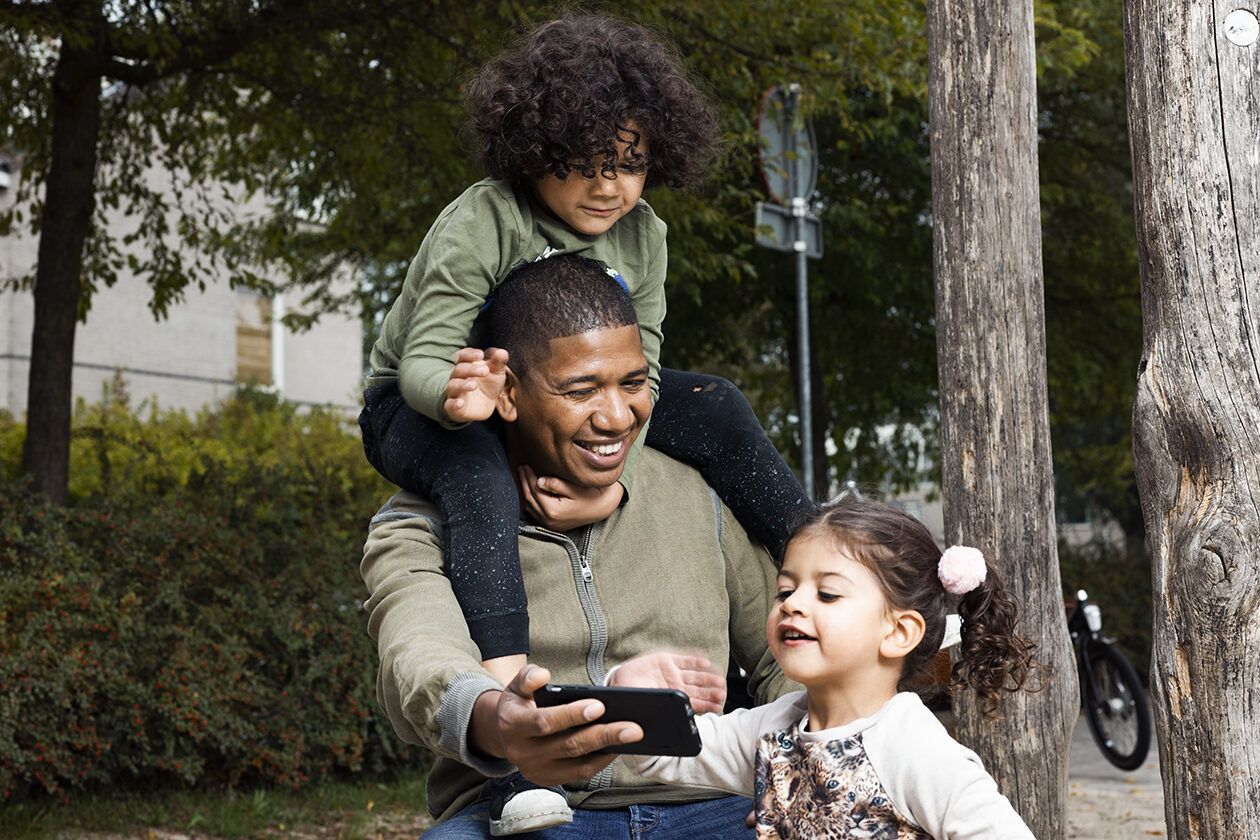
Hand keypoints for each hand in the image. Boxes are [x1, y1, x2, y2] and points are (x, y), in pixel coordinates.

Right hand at [443, 347, 507, 422]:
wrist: (485, 406)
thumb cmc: (488, 385)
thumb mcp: (496, 373)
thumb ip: (499, 362)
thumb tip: (502, 352)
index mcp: (466, 365)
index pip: (463, 356)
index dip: (470, 354)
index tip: (481, 355)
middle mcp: (457, 377)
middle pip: (459, 369)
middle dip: (471, 369)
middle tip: (485, 371)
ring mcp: (454, 392)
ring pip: (453, 385)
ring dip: (463, 385)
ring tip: (474, 385)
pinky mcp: (453, 407)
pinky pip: (450, 405)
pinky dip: (454, 404)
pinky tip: (460, 403)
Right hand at [470, 665, 642, 786]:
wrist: (504, 732)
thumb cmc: (519, 703)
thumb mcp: (516, 684)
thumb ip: (528, 676)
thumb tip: (543, 676)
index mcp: (512, 725)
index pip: (544, 722)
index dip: (572, 715)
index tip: (599, 705)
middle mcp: (522, 752)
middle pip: (568, 746)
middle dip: (602, 735)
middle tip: (632, 727)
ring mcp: (536, 770)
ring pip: (578, 764)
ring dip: (607, 750)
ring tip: (631, 736)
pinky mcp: (549, 779)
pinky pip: (580, 773)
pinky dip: (601, 761)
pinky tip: (618, 746)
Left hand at [517, 465, 623, 530]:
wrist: (601, 508)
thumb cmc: (590, 495)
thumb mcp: (575, 487)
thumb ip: (556, 484)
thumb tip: (539, 480)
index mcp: (553, 510)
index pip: (535, 490)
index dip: (528, 476)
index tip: (525, 465)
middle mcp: (549, 520)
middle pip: (530, 498)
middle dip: (524, 482)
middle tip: (521, 468)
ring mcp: (550, 524)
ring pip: (530, 507)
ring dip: (525, 491)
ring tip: (523, 476)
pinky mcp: (552, 525)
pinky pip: (535, 513)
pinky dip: (530, 501)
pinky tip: (530, 491)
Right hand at [607, 651, 726, 714]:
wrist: (619, 682)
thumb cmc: (634, 698)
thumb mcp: (647, 708)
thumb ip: (660, 713)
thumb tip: (671, 726)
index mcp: (673, 700)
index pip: (694, 703)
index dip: (707, 705)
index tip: (719, 707)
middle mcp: (676, 686)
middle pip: (698, 689)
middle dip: (710, 692)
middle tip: (721, 694)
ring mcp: (672, 672)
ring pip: (694, 675)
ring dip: (707, 678)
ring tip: (719, 681)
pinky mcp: (666, 659)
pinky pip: (684, 660)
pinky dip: (694, 660)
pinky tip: (705, 663)